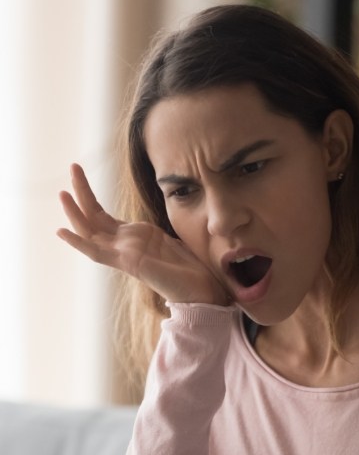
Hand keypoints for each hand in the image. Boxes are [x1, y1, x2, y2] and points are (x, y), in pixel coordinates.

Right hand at [57, 164, 229, 304]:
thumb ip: (155, 232)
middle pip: (93, 216)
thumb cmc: (188, 267)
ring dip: (75, 212)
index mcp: (132, 237)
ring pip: (91, 231)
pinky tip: (61, 231)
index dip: (89, 196)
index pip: (102, 215)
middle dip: (82, 192)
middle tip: (73, 165)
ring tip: (62, 193)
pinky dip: (79, 243)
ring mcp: (123, 254)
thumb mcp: (169, 239)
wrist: (201, 288)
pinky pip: (97, 253)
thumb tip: (156, 224)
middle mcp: (124, 245)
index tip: (78, 174)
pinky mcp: (128, 263)